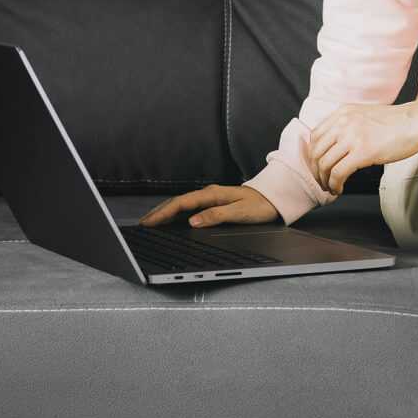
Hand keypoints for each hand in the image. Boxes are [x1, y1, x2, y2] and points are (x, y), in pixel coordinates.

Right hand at [137, 183, 279, 227]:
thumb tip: (193, 221)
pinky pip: (190, 206)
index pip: (182, 203)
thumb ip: (216, 216)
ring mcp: (211, 196)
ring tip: (151, 221)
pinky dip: (177, 212)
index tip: (150, 222)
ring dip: (166, 211)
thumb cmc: (260, 206)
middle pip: (178, 202)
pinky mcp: (215, 201)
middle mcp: (210, 193)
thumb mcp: (240, 213)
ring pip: (182, 203)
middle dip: (159, 212)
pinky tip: (172, 218)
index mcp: (213, 194)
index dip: (164, 213)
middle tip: (143, 224)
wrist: (275, 198)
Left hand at [308, 101, 417, 196]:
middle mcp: (344, 122)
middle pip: (317, 151)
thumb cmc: (398, 122)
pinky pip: (338, 173)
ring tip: (332, 187)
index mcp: (343, 112)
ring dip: (325, 180)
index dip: (314, 155)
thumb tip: (338, 145)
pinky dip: (335, 184)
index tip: (319, 167)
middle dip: (316, 171)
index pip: (315, 136)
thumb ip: (349, 125)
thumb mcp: (366, 115)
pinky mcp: (363, 152)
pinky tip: (340, 189)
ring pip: (325, 164)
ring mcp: (353, 136)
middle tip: (323, 182)